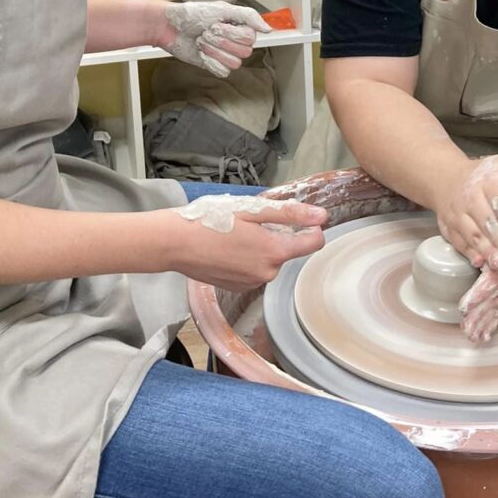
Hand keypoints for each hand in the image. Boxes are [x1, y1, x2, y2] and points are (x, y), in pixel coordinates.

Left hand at [159, 2, 270, 78]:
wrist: (171, 27)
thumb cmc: (192, 15)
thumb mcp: (222, 9)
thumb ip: (249, 16)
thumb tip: (268, 29)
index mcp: (240, 26)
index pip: (250, 38)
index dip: (232, 34)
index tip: (216, 25)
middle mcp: (235, 41)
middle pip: (244, 52)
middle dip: (221, 42)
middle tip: (207, 32)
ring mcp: (225, 54)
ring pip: (234, 63)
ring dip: (214, 51)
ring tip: (202, 41)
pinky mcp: (214, 66)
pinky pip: (222, 71)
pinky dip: (209, 61)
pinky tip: (201, 53)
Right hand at [166, 199, 326, 290]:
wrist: (176, 244)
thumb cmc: (210, 220)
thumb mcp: (251, 210)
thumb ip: (289, 214)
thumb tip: (321, 217)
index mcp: (274, 250)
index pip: (313, 244)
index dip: (311, 229)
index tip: (302, 221)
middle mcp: (267, 272)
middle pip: (286, 252)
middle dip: (275, 236)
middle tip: (248, 224)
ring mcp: (252, 283)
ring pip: (268, 262)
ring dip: (259, 249)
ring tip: (233, 236)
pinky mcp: (238, 288)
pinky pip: (253, 272)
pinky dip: (246, 260)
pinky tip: (226, 249)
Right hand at [435, 126, 497, 268]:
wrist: (444, 180)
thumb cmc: (485, 176)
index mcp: (486, 180)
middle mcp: (469, 197)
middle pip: (485, 220)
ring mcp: (456, 213)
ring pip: (471, 233)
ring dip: (484, 249)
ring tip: (497, 264)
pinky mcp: (448, 226)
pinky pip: (458, 241)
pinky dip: (468, 253)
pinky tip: (479, 263)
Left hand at [458, 226, 497, 342]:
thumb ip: (494, 226)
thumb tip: (485, 209)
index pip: (495, 279)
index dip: (480, 293)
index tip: (464, 305)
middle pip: (497, 299)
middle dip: (480, 314)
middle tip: (464, 325)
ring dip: (485, 323)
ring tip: (470, 335)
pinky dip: (493, 326)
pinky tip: (482, 337)